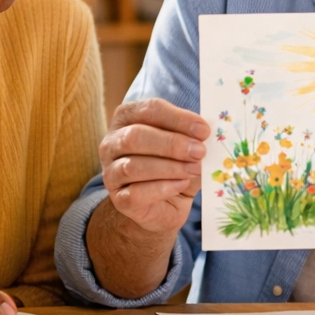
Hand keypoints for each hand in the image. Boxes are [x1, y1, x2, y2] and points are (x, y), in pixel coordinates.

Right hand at [99, 98, 207, 237]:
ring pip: (133, 166)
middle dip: (172, 143)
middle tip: (199, 152)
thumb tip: (204, 133)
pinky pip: (136, 193)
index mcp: (128, 118)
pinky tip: (181, 185)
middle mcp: (112, 143)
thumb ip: (192, 136)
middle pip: (136, 135)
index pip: (149, 109)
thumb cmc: (174, 167)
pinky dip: (163, 188)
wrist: (165, 205)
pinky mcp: (118, 199)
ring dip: (170, 167)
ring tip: (194, 169)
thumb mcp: (185, 146)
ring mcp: (111, 173)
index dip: (178, 119)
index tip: (203, 131)